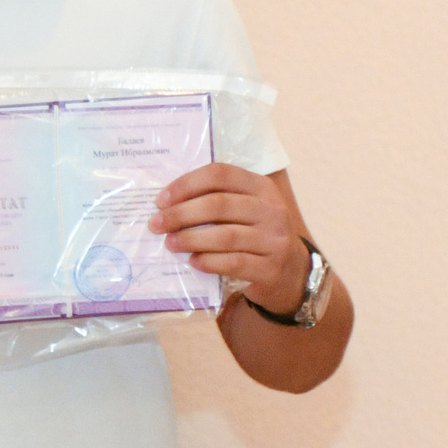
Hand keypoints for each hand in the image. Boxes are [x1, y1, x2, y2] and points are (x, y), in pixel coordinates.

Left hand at [152, 164, 304, 312]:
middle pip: (219, 205)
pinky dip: (209, 262)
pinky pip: (234, 262)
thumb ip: (217, 200)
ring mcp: (274, 240)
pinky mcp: (271, 268)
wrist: (291, 272)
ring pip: (225, 236)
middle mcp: (272, 210)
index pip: (220, 174)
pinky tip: (193, 261)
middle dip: (181, 214)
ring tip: (170, 243)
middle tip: (156, 224)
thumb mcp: (246, 209)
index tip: (161, 200)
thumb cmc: (256, 235)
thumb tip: (167, 204)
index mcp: (261, 187)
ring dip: (191, 239)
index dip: (187, 184)